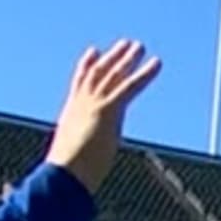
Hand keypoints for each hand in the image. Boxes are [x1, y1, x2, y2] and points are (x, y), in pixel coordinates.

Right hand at [44, 41, 162, 192]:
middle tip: (126, 44)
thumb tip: (71, 175)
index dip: (87, 66)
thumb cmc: (65, 176)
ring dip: (128, 59)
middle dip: (112, 58)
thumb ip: (75, 158)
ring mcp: (94, 104)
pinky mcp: (108, 110)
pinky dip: (145, 73)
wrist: (63, 175)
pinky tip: (157, 63)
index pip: (80, 84)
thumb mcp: (69, 161)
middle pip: (98, 73)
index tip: (93, 52)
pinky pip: (130, 86)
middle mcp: (81, 103)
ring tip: (139, 46)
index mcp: (71, 114)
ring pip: (113, 75)